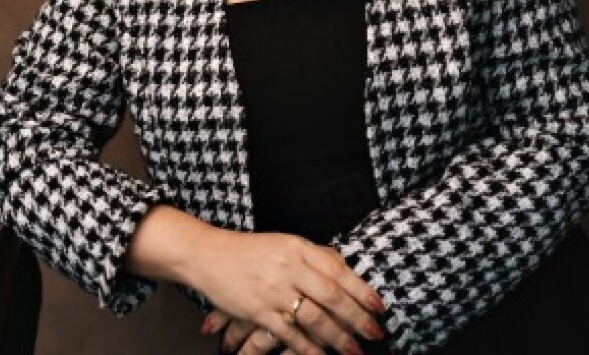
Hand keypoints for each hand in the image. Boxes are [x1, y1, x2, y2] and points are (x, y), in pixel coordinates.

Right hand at [195, 238, 386, 353]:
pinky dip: (308, 348)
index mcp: (297, 247)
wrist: (208, 255)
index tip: (379, 307)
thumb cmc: (250, 250)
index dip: (362, 290)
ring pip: (314, 317)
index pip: (338, 270)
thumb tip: (346, 268)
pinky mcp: (257, 311)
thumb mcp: (285, 243)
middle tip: (375, 333)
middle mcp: (288, 267)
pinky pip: (289, 334)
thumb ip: (314, 255)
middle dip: (357, 318)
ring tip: (354, 351)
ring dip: (338, 337)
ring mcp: (273, 290)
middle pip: (331, 295)